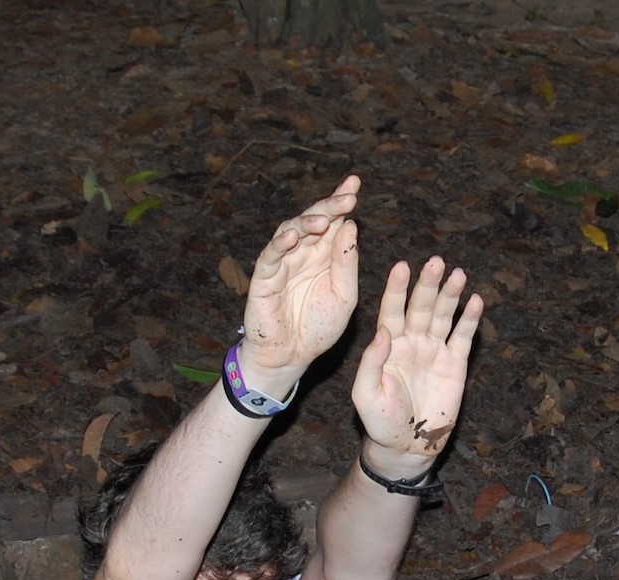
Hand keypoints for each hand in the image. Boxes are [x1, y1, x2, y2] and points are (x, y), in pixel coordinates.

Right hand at [239, 175, 360, 380]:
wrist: (292, 357)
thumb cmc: (318, 328)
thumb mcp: (344, 296)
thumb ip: (346, 264)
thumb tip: (350, 226)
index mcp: (325, 255)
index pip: (334, 221)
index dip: (341, 200)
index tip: (355, 183)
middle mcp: (304, 253)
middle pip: (313, 220)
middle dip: (329, 206)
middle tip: (347, 197)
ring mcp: (283, 263)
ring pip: (290, 231)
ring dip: (306, 223)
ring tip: (323, 220)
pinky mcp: (264, 278)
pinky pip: (270, 256)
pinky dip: (279, 244)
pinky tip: (291, 237)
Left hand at [351, 257, 482, 475]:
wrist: (407, 446)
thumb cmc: (380, 421)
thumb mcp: (365, 394)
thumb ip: (371, 362)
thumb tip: (383, 331)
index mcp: (388, 345)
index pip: (392, 310)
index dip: (397, 289)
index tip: (402, 267)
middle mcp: (412, 341)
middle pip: (421, 306)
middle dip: (428, 284)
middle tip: (436, 262)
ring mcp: (434, 351)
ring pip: (443, 316)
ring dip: (451, 295)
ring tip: (458, 274)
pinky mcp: (455, 364)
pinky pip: (462, 337)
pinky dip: (469, 319)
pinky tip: (476, 301)